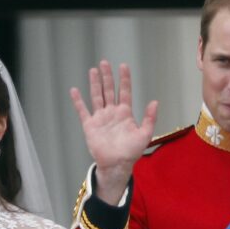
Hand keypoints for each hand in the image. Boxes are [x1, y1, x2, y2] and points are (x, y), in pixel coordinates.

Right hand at [69, 61, 157, 203]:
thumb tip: (154, 102)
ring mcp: (100, 118)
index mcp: (125, 113)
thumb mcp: (145, 134)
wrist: (117, 164)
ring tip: (93, 71)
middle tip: (104, 63)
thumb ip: (150, 118)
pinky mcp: (90, 125)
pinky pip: (83, 111)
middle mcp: (112, 113)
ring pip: (97, 97)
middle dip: (107, 77)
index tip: (123, 66)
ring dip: (95, 84)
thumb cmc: (131, 152)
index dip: (124, 79)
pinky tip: (74, 91)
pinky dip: (78, 101)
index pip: (125, 92)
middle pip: (109, 90)